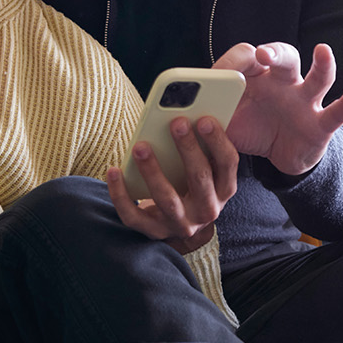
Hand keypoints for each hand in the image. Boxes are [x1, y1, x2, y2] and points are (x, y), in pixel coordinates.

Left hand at [106, 116, 237, 253]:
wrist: (177, 225)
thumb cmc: (189, 184)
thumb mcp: (204, 169)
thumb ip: (203, 146)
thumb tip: (188, 111)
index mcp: (223, 190)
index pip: (228, 164)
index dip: (218, 141)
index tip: (205, 119)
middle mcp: (207, 210)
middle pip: (200, 178)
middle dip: (188, 148)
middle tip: (176, 123)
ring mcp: (180, 223)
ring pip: (166, 198)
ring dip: (153, 170)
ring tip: (140, 146)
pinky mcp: (154, 231)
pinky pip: (133, 215)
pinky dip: (121, 194)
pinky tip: (114, 171)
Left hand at [218, 42, 342, 175]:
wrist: (280, 156)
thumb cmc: (250, 129)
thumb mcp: (224, 124)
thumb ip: (205, 116)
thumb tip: (173, 117)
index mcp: (255, 77)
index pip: (245, 58)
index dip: (233, 62)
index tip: (221, 73)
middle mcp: (282, 82)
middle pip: (283, 57)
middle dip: (273, 53)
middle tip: (261, 56)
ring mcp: (305, 100)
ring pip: (316, 77)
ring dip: (320, 65)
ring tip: (322, 52)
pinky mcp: (321, 123)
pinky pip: (335, 112)